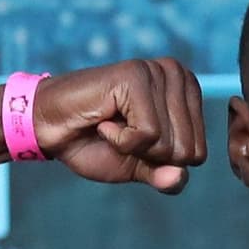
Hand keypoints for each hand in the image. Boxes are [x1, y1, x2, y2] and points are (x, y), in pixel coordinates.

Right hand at [34, 59, 207, 194]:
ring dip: (133, 147)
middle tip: (121, 132)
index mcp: (187, 92)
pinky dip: (121, 140)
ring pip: (169, 144)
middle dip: (150, 155)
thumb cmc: (94, 143)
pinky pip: (148, 135)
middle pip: (188, 151)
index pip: (198, 154)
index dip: (161, 161)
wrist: (50, 129)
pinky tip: (105, 120)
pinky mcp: (136, 76)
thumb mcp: (140, 167)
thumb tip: (180, 177)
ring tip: (112, 124)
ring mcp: (157, 71)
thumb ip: (167, 176)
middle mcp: (177, 75)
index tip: (135, 140)